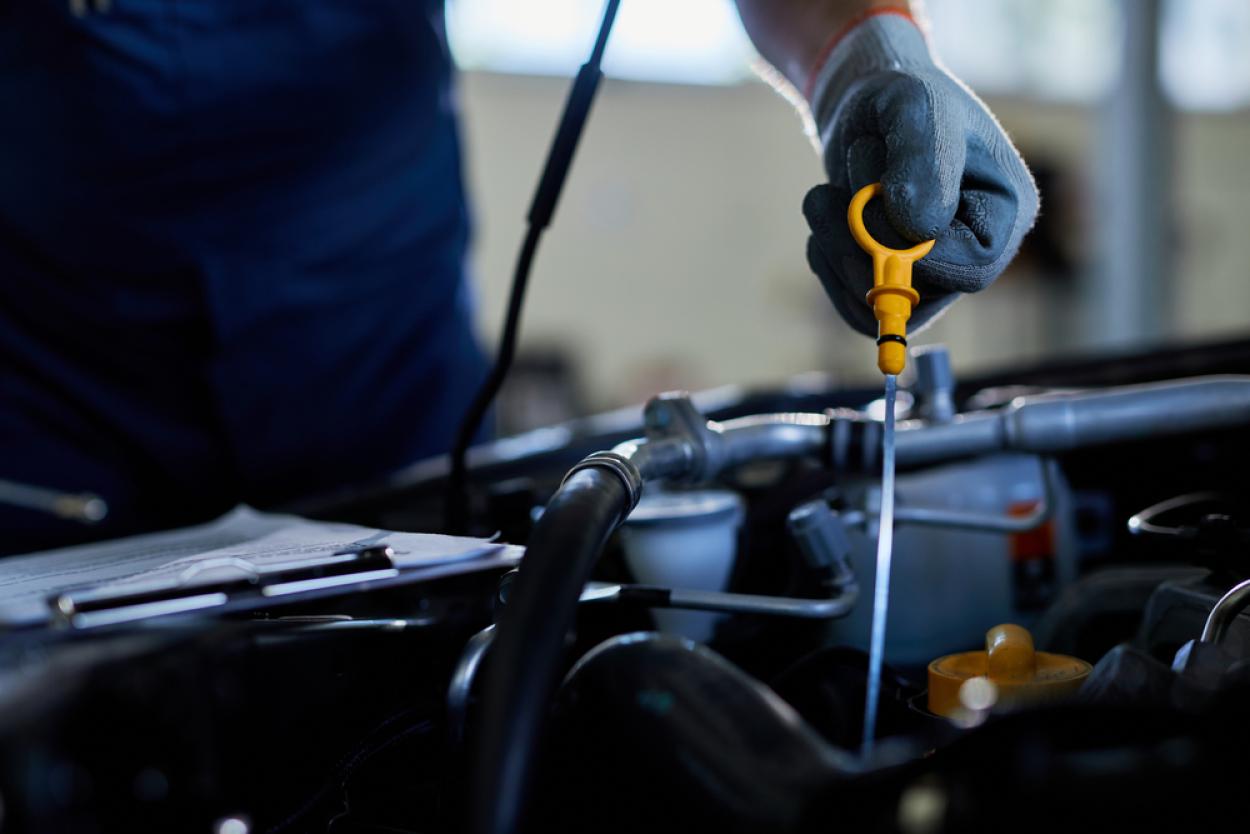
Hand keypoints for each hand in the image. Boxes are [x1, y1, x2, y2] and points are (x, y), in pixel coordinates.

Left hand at [802, 11, 1038, 336]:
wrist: (866, 105)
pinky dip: (826, 261)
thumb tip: (917, 229)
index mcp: (1007, 211)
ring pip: (879, 304)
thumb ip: (923, 159)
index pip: (974, 268)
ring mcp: (933, 272)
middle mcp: (976, 251)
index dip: (917, 251)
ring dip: (836, 248)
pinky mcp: (893, 280)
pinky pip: (854, 306)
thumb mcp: (913, 106)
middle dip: (863, 242)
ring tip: (826, 194)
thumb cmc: (901, 96)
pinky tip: (824, 217)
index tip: (877, 196)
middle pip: (921, 292)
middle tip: (833, 189)